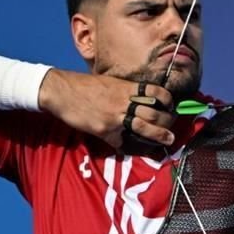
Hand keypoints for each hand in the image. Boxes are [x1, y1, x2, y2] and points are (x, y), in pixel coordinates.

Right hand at [37, 69, 175, 150]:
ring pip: (144, 127)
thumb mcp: (110, 83)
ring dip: (159, 135)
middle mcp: (124, 101)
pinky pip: (119, 141)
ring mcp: (115, 116)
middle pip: (154, 112)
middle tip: (172, 129)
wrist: (62, 91)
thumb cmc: (85, 86)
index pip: (156, 92)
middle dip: (167, 122)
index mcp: (127, 88)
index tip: (171, 107)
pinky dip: (125, 146)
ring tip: (168, 140)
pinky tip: (128, 150)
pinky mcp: (105, 129)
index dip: (168, 100)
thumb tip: (138, 100)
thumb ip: (125, 92)